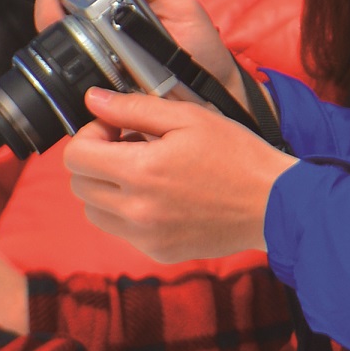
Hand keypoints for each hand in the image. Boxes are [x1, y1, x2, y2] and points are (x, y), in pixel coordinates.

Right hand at [37, 0, 242, 95]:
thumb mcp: (178, 4)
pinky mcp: (88, 73)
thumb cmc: (197, 45)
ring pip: (53, 26)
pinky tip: (65, 63)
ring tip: (62, 39)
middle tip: (57, 13)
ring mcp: (92, 42)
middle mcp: (101, 11)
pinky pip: (61, 63)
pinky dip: (55, 59)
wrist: (204, 93)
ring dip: (49, 27)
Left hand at [63, 89, 294, 262]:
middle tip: (128, 147)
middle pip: (79, 185)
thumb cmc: (237, 156)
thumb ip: (134, 108)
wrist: (274, 203)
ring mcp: (144, 235)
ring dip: (106, 188)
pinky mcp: (155, 251)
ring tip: (143, 172)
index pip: (75, 157)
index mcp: (141, 171)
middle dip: (95, 161)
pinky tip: (159, 196)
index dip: (89, 136)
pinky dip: (127, 211)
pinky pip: (120, 230)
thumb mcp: (189, 117)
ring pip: (93, 211)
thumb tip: (94, 99)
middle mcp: (135, 209)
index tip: (112, 129)